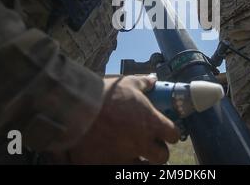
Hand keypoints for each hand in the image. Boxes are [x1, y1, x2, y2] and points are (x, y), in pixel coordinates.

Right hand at [63, 75, 179, 163]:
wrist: (77, 109)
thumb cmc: (105, 95)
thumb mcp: (127, 83)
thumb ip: (143, 83)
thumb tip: (153, 80)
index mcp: (150, 123)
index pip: (173, 134)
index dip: (171, 133)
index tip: (166, 132)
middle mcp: (141, 143)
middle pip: (162, 156)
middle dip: (159, 151)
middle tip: (151, 145)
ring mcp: (124, 157)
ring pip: (143, 168)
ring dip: (143, 161)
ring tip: (136, 154)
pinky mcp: (107, 165)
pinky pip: (120, 170)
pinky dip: (121, 164)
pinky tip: (117, 157)